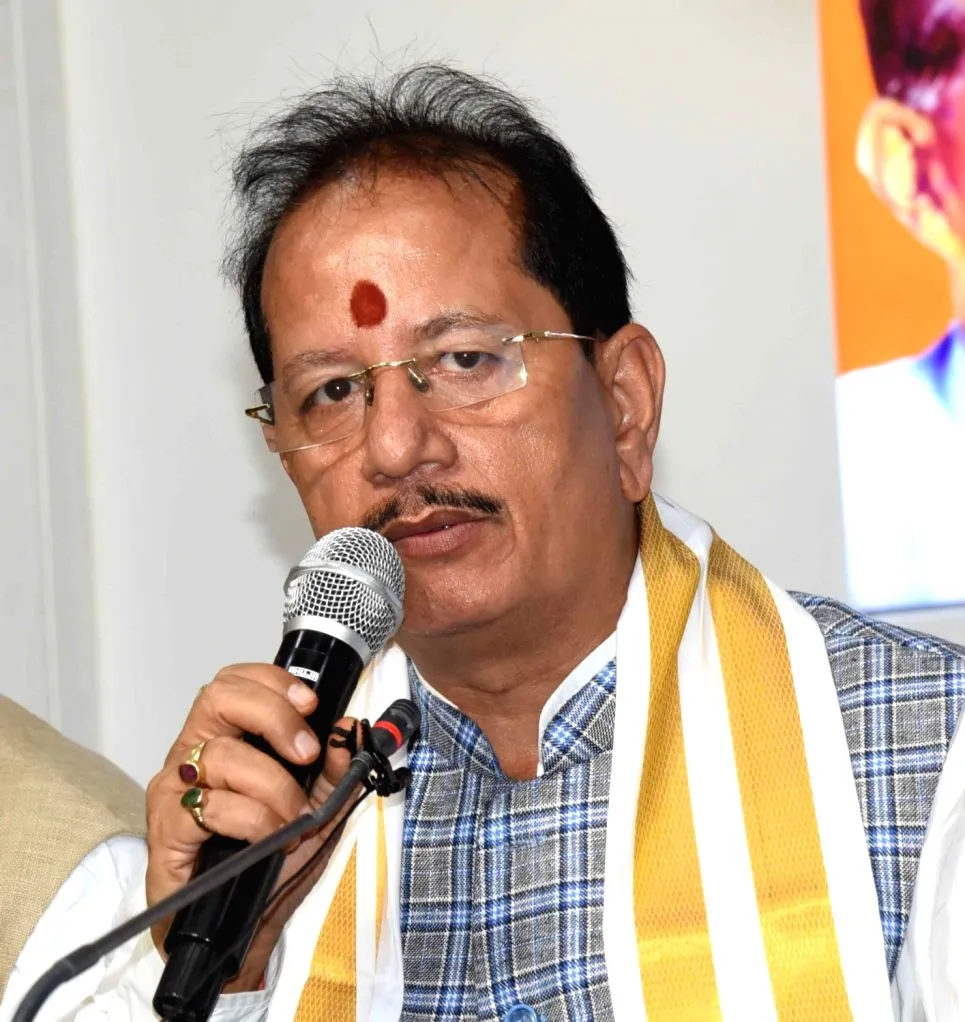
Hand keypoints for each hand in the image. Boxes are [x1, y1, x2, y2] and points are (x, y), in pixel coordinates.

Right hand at [145, 664, 358, 989]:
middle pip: (218, 696)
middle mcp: (194, 753)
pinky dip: (251, 820)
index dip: (274, 682)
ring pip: (222, 756)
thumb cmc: (270, 862)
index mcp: (225, 737)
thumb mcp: (318, 808)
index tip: (311, 704)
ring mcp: (174, 790)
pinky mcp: (164, 830)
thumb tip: (348, 727)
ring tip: (292, 819)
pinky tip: (267, 840)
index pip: (237, 681)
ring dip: (273, 787)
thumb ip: (335, 768)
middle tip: (305, 754)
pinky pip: (209, 807)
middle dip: (273, 717)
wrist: (239, 930)